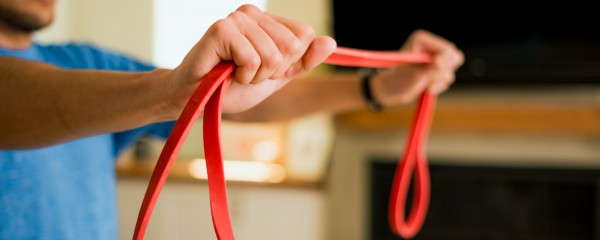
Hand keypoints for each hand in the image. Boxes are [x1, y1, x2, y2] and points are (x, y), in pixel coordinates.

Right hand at [169, 4, 335, 114]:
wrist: (198, 100)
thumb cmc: (232, 86)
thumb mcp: (277, 77)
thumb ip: (303, 61)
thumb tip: (330, 42)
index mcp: (267, 21)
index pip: (304, 35)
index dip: (290, 62)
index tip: (265, 69)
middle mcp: (252, 13)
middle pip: (292, 46)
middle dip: (272, 71)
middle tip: (247, 72)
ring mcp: (236, 19)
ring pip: (273, 56)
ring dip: (255, 76)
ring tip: (235, 73)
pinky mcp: (221, 30)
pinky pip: (252, 60)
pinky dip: (242, 76)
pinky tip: (225, 72)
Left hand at [371, 29, 463, 104]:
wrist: (388, 91)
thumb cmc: (396, 81)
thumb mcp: (414, 76)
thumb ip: (433, 69)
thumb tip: (448, 60)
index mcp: (422, 40)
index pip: (447, 49)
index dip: (445, 63)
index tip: (435, 72)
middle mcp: (429, 46)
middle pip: (453, 58)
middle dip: (443, 73)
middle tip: (430, 83)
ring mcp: (434, 58)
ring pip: (450, 70)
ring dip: (439, 82)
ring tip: (424, 87)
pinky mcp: (436, 69)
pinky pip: (446, 78)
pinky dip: (439, 86)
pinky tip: (426, 89)